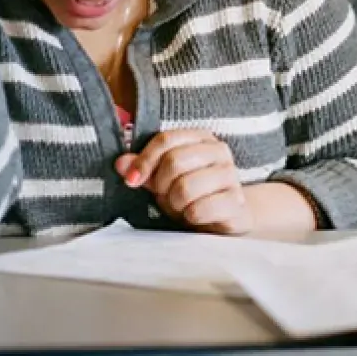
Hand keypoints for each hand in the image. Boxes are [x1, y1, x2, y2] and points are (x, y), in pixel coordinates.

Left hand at [115, 129, 252, 234]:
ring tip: (183, 206)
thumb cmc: (193, 194)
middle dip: (162, 185)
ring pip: (185, 188)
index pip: (166, 140)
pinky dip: (190, 217)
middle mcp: (219, 151)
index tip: (132, 179)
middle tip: (166, 196)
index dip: (144, 160)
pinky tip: (197, 216)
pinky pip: (199, 210)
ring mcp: (231, 176)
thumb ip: (145, 169)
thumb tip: (121, 163)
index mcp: (201, 138)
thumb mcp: (165, 180)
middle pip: (174, 162)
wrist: (229, 217)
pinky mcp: (236, 202)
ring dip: (176, 204)